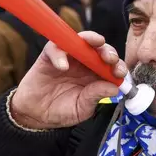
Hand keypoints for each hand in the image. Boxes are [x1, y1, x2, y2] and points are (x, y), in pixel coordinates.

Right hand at [10, 31, 125, 129]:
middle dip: (108, 51)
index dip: (118, 66)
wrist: (35, 115)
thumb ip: (95, 96)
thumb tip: (114, 88)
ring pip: (81, 40)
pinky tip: (62, 67)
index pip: (111, 66)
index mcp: (96, 76)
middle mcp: (84, 64)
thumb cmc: (61, 111)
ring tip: (95, 46)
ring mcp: (68, 57)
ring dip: (90, 40)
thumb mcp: (82, 108)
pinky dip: (60, 53)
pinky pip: (55, 47)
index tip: (120, 73)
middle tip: (110, 59)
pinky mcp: (50, 56)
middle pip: (100, 49)